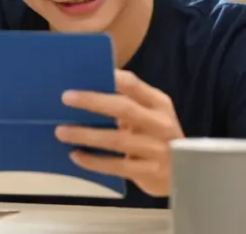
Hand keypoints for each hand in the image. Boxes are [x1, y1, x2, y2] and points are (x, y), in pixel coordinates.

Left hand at [55, 69, 183, 196]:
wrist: (185, 172)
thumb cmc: (156, 136)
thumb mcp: (150, 115)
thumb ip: (127, 104)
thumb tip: (84, 91)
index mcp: (158, 103)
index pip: (134, 85)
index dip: (111, 78)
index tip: (87, 73)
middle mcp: (160, 124)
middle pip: (124, 109)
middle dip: (93, 102)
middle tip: (66, 98)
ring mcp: (156, 149)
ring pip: (117, 140)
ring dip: (87, 135)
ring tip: (61, 131)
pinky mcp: (148, 172)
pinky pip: (116, 166)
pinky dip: (93, 161)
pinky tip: (76, 155)